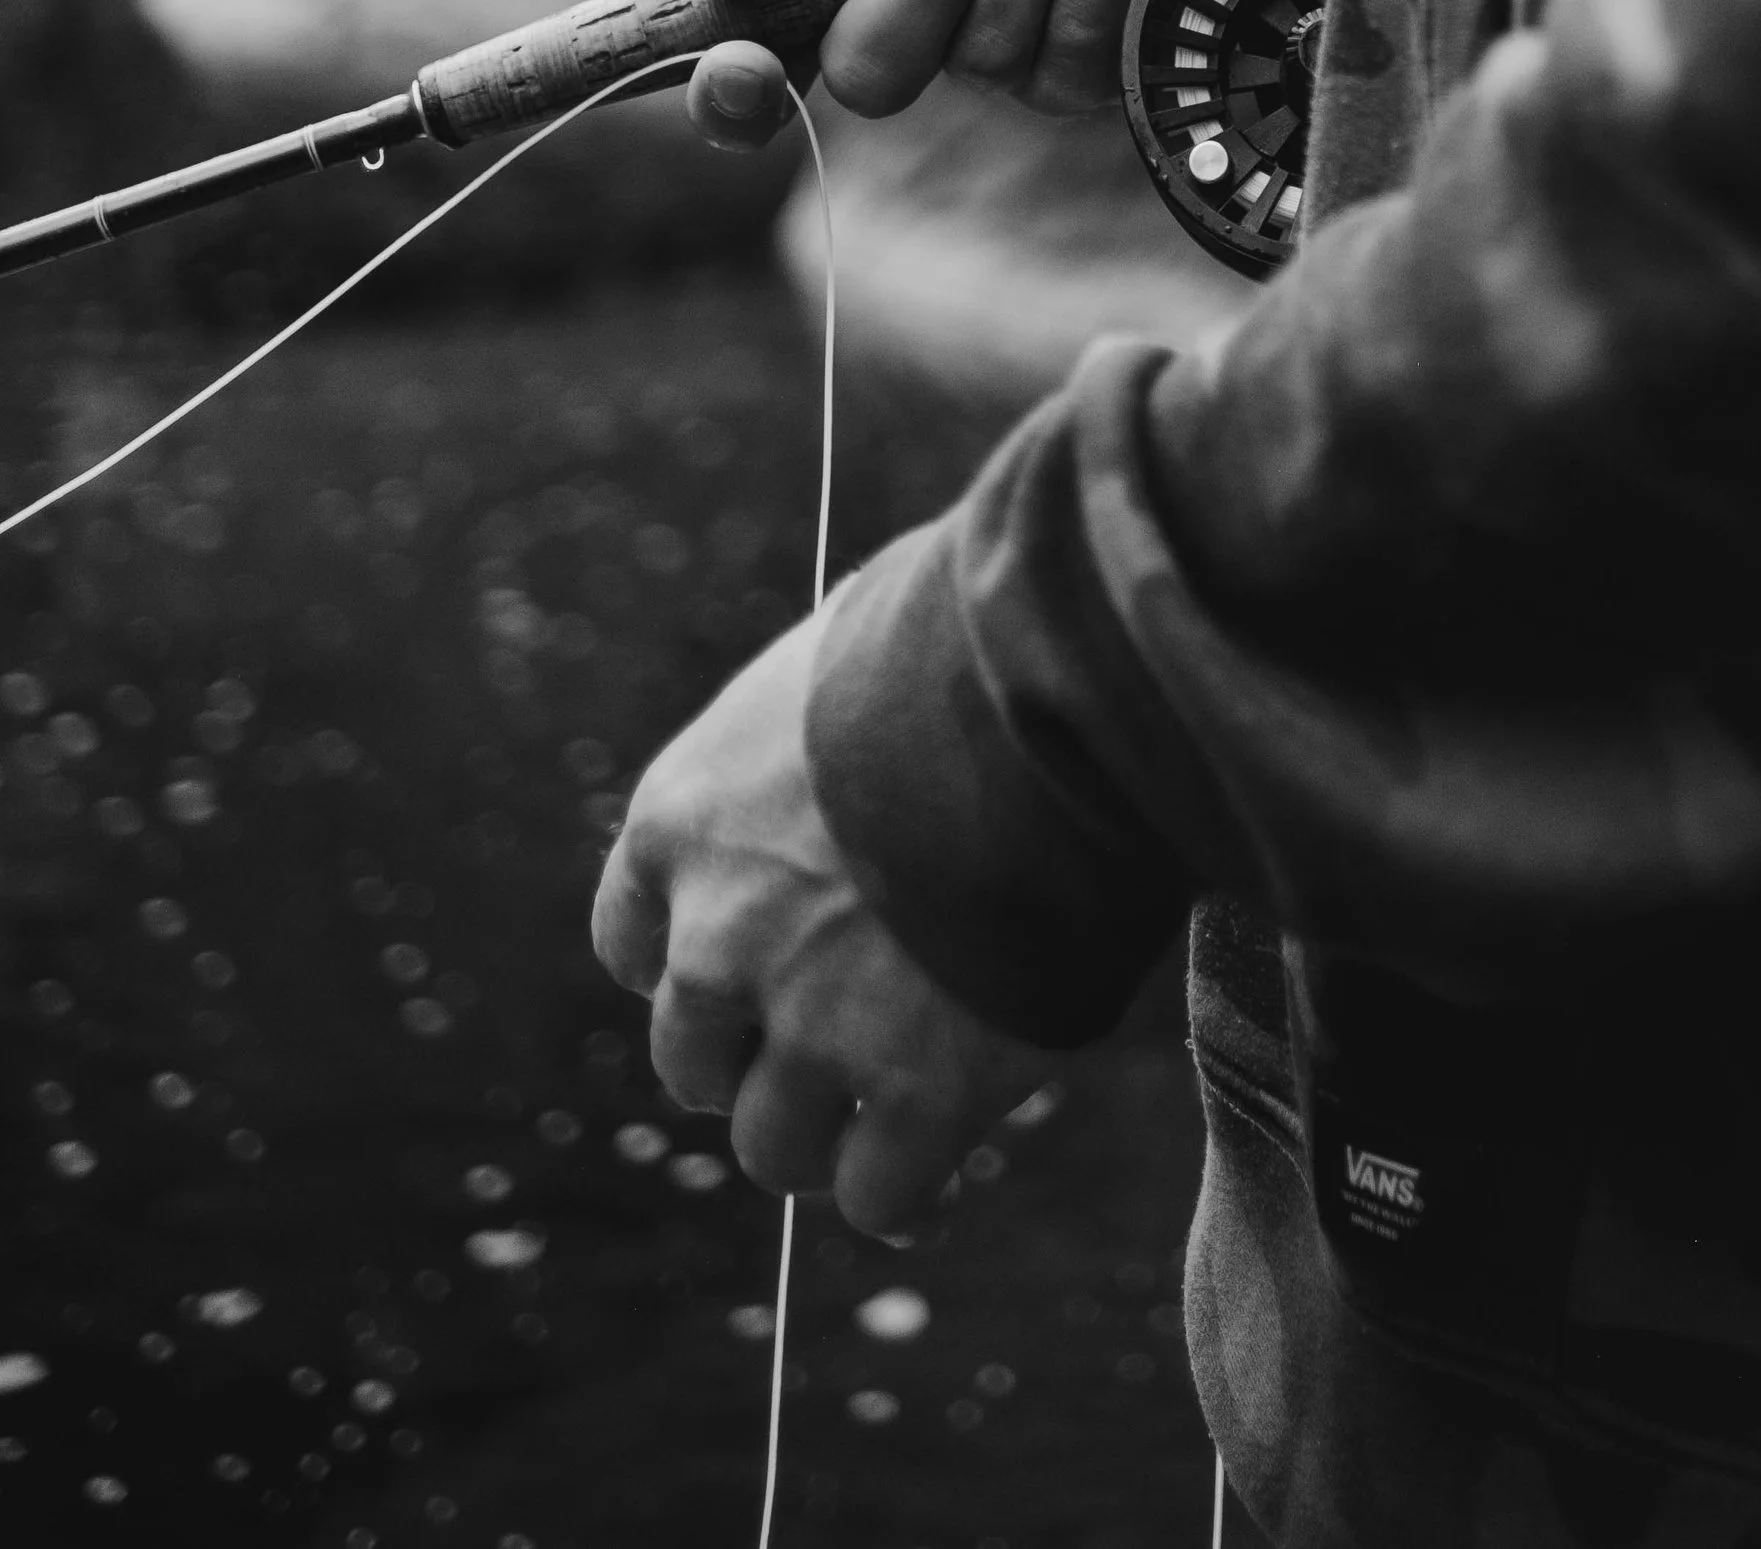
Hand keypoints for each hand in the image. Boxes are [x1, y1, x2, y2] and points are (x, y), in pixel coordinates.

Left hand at [591, 611, 1059, 1226]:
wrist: (1052, 699)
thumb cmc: (959, 640)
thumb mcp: (836, 653)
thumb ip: (810, 728)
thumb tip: (846, 702)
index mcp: (682, 825)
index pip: (631, 944)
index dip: (694, 963)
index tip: (748, 970)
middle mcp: (720, 940)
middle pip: (693, 1059)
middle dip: (754, 1058)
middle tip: (827, 1046)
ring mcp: (817, 1026)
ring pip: (773, 1146)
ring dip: (818, 1138)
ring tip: (877, 1121)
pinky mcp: (923, 1091)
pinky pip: (881, 1195)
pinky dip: (901, 1197)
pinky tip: (928, 1180)